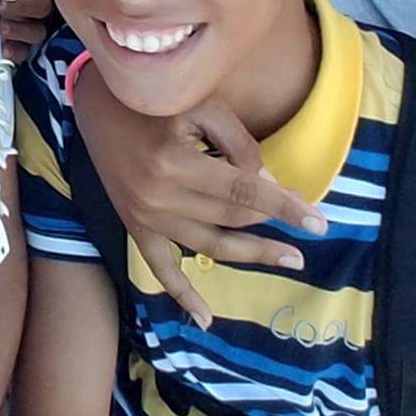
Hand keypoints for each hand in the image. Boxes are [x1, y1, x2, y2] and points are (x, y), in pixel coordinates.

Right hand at [70, 72, 325, 324]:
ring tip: (290, 259)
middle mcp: (158, 197)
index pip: (243, 193)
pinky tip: (206, 318)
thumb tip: (269, 188)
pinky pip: (160, 268)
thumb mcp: (203, 106)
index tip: (319, 221)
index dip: (284, 207)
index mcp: (174, 163)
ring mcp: (144, 217)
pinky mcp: (133, 225)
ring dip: (252, 254)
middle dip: (273, 223)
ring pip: (209, 246)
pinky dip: (182, 294)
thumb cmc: (156, 96)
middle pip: (229, 219)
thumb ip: (239, 146)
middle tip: (310, 227)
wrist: (96, 102)